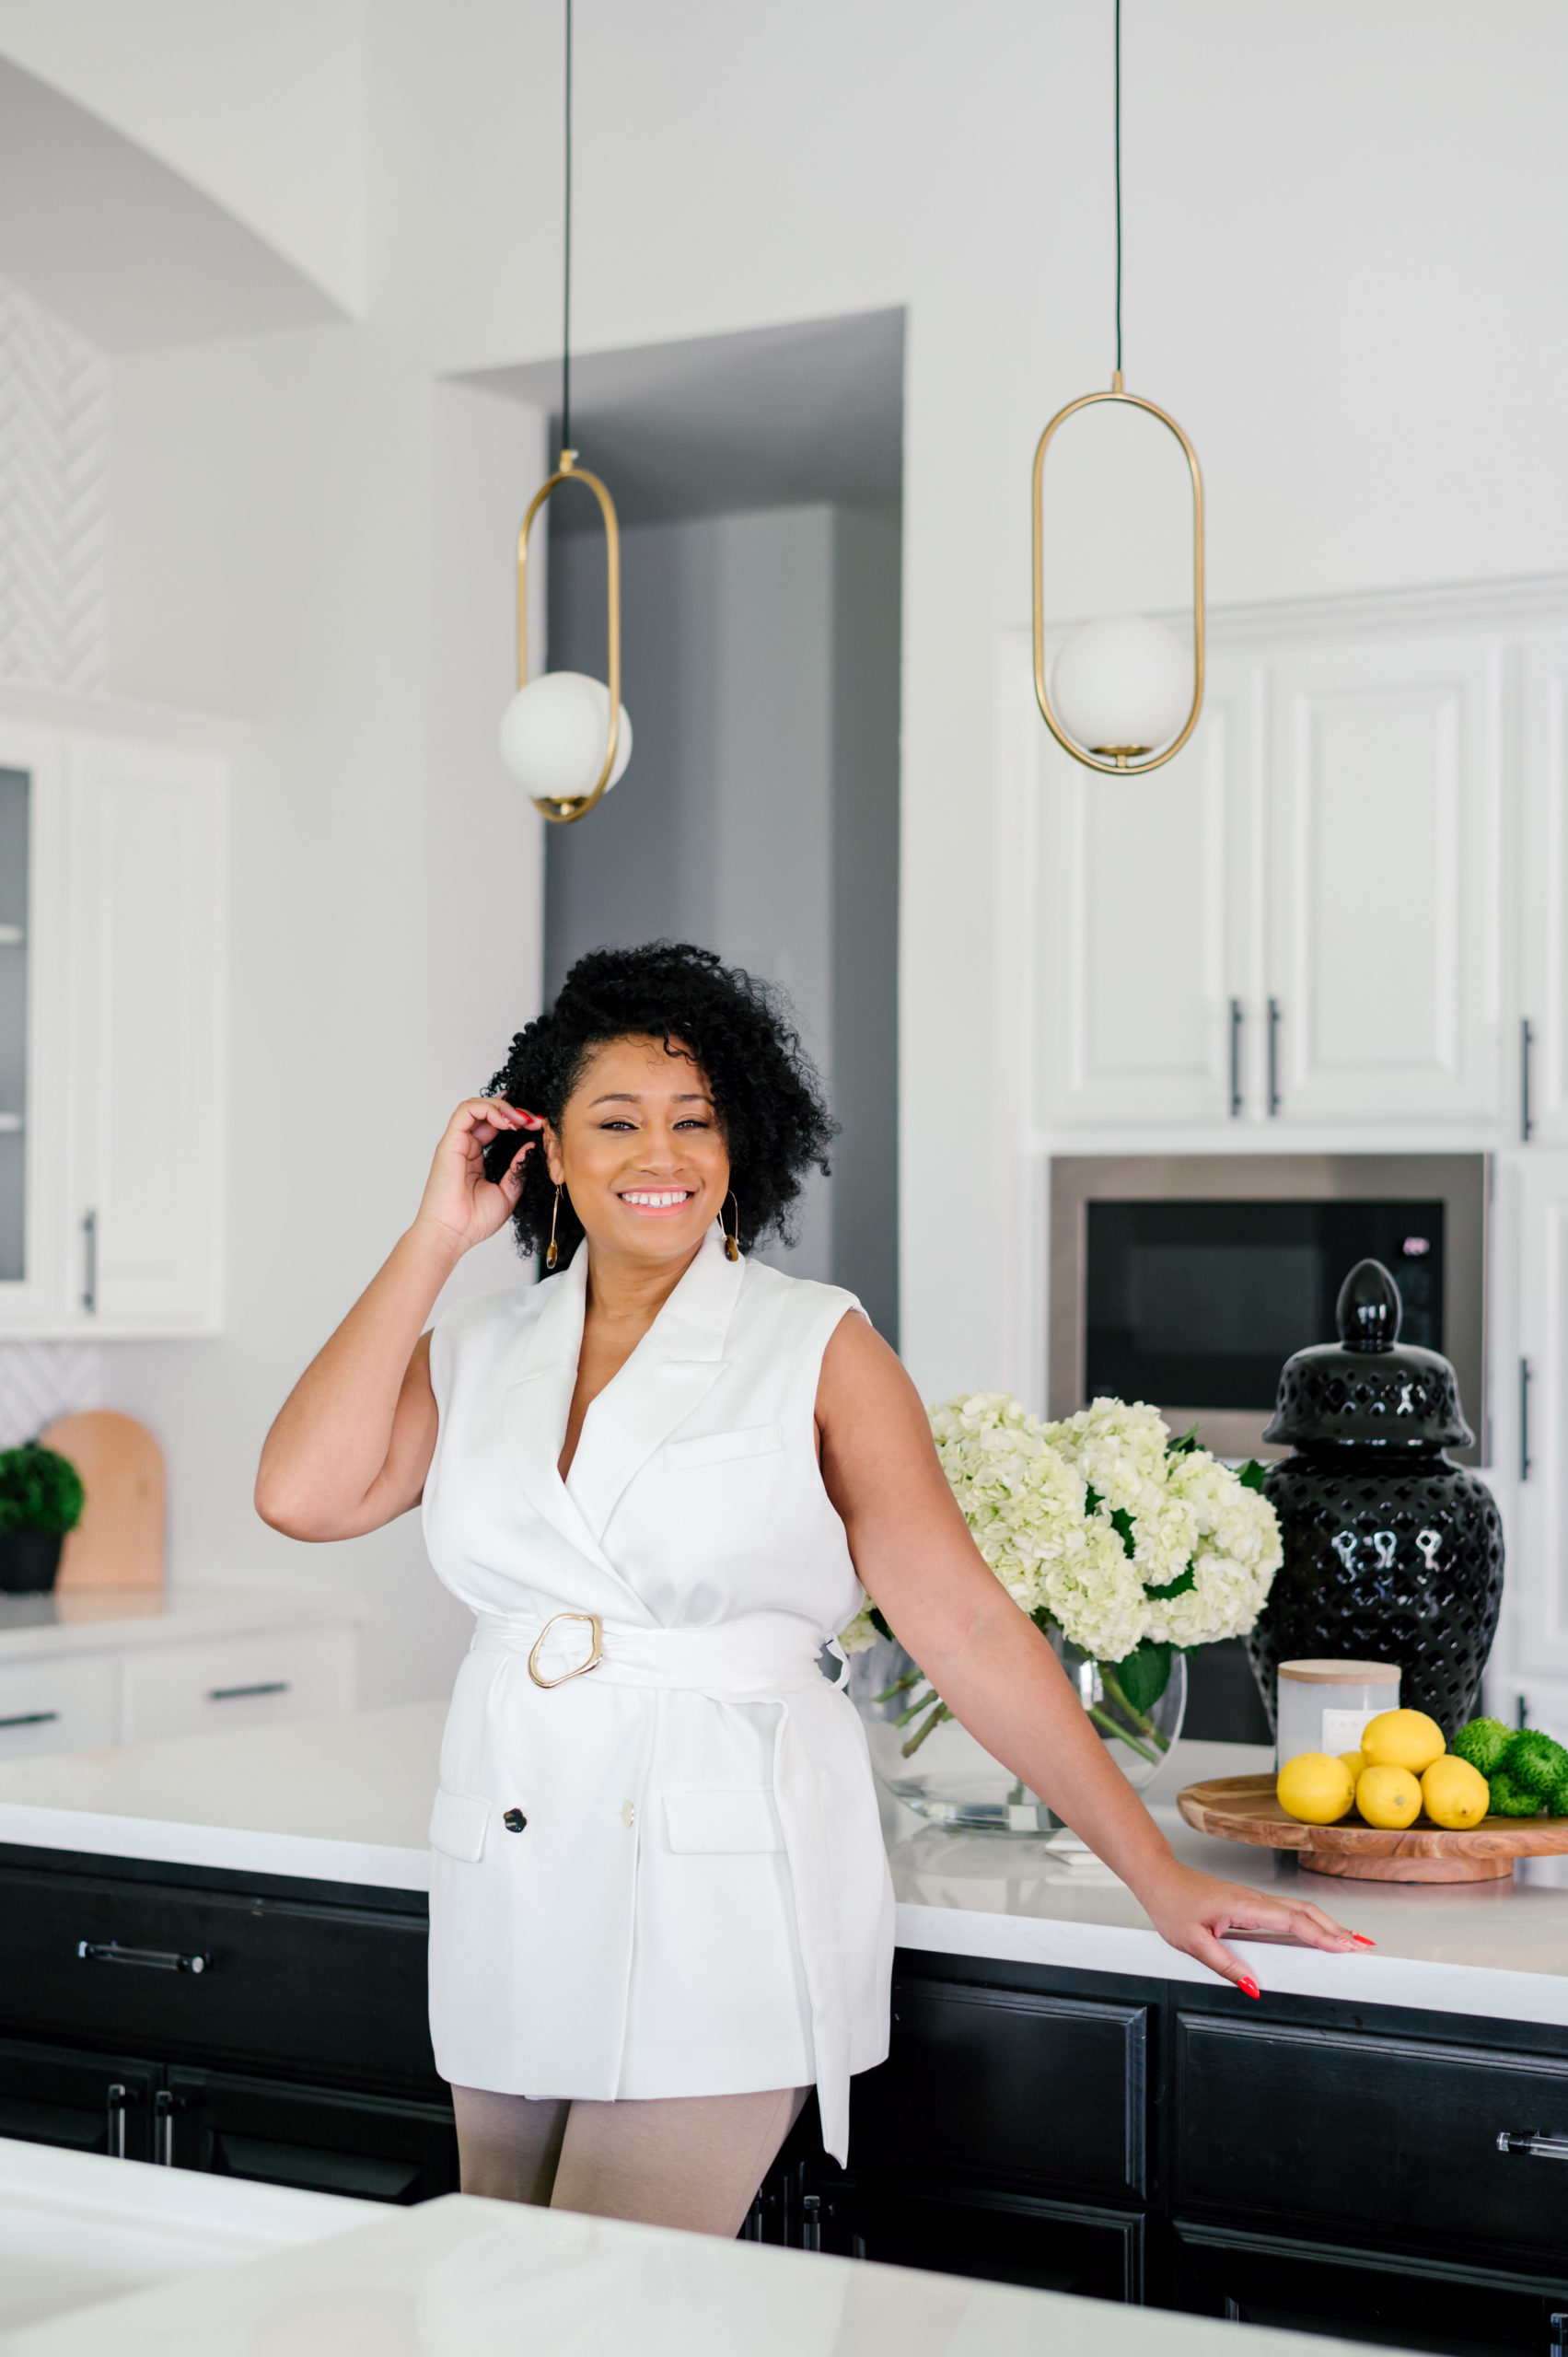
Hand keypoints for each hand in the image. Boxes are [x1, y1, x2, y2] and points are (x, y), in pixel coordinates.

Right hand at [413, 1097, 542, 1258]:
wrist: (453, 1235)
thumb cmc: (474, 1221)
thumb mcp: (507, 1192)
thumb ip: (517, 1168)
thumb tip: (529, 1147)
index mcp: (476, 1157)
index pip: (494, 1125)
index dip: (516, 1119)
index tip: (537, 1125)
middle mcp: (465, 1146)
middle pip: (487, 1111)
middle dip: (514, 1110)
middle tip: (534, 1121)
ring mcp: (456, 1143)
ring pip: (476, 1105)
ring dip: (502, 1106)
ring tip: (521, 1120)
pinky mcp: (450, 1143)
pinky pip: (466, 1111)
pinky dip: (488, 1109)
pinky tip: (507, 1123)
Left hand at [1137, 1860, 1373, 1997]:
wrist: (1158, 1877)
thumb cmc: (1171, 1904)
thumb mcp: (1192, 1942)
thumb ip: (1223, 1965)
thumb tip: (1253, 1987)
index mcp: (1244, 1906)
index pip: (1292, 1921)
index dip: (1322, 1935)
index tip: (1345, 1948)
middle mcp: (1254, 1900)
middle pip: (1305, 1912)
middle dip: (1335, 1930)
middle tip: (1362, 1947)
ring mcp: (1253, 1900)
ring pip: (1298, 1910)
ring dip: (1326, 1924)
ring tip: (1351, 1941)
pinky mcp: (1249, 1904)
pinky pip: (1286, 1912)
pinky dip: (1309, 1920)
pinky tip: (1316, 1930)